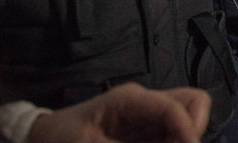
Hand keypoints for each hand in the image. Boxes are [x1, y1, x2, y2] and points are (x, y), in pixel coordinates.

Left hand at [27, 82, 210, 142]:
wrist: (44, 137)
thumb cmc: (62, 139)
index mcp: (132, 99)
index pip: (177, 106)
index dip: (190, 131)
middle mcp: (147, 102)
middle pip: (193, 103)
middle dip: (193, 131)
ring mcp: (150, 115)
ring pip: (188, 118)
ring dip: (184, 138)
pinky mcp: (148, 130)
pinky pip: (174, 133)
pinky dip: (174, 140)